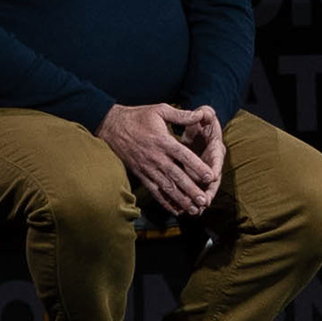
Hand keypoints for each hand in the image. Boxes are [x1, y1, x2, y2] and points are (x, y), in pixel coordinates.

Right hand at [96, 103, 221, 217]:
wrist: (111, 127)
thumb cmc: (138, 117)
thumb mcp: (160, 110)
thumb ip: (181, 115)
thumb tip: (201, 114)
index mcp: (163, 141)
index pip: (183, 156)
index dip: (197, 166)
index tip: (210, 176)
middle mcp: (156, 157)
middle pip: (177, 176)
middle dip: (191, 190)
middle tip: (205, 201)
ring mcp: (148, 168)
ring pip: (167, 187)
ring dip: (181, 199)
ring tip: (194, 210)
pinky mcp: (141, 175)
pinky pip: (154, 191)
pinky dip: (165, 202)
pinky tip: (176, 210)